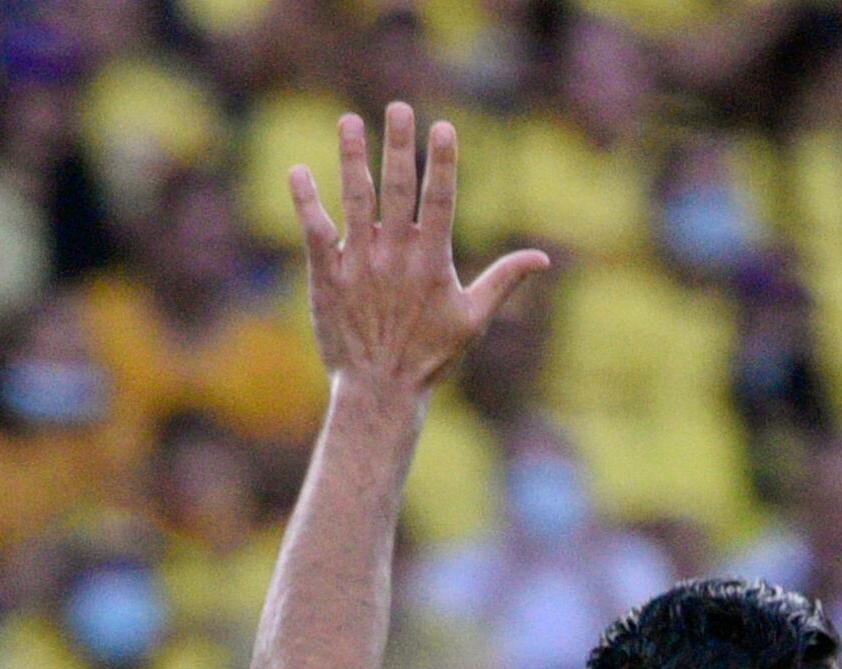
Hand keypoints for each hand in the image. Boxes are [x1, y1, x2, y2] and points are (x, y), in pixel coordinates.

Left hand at [289, 104, 548, 391]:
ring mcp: (359, 262)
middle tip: (397, 107)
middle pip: (398, 189)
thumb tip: (542, 257)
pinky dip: (306, 200)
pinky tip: (298, 171)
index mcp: (432, 262)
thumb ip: (503, 280)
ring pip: (355, 200)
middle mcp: (395, 256)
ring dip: (352, 158)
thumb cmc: (431, 355)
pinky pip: (315, 229)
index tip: (442, 127)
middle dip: (398, 145)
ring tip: (348, 121)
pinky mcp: (327, 274)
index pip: (440, 201)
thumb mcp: (473, 319)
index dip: (441, 162)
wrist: (379, 388)